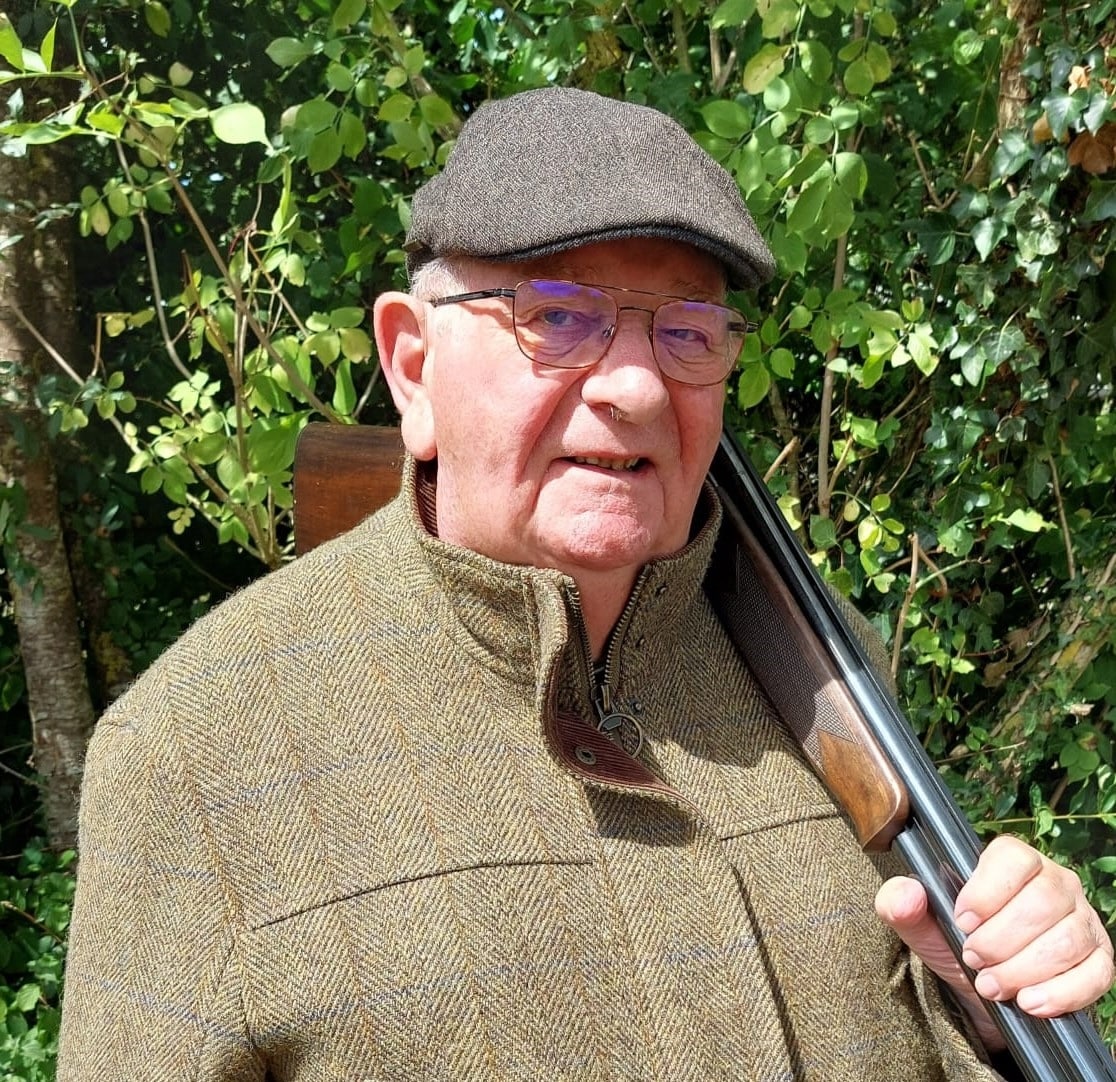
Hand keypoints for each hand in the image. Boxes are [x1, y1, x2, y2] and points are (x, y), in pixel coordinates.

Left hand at [875, 835, 1114, 1049]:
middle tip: (973, 961)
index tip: (963, 922)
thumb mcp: (922, 924)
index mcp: (1013, 861)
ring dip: (1023, 970)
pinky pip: (1095, 975)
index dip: (987, 891)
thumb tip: (906, 894)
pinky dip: (1060, 993)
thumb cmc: (955, 943)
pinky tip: (1030, 1003)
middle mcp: (1056, 883)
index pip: (1013, 857)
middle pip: (1042, 902)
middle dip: (1001, 941)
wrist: (981, 989)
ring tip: (992, 986)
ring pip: (1066, 940)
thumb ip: (902, 904)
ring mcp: (1083, 920)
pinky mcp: (1100, 959)